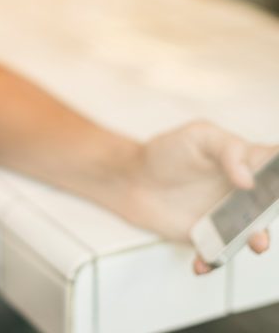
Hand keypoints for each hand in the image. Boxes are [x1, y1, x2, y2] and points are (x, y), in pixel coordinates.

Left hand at [125, 120, 276, 273]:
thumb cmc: (166, 153)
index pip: (276, 163)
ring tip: (255, 242)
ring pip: (253, 234)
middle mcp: (244, 193)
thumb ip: (228, 149)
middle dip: (275, 209)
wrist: (134, 180)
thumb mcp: (198, 136)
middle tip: (269, 212)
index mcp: (246, 162)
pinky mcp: (210, 237)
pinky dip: (213, 260)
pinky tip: (203, 260)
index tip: (276, 181)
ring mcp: (229, 217)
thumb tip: (248, 179)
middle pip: (273, 203)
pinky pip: (219, 254)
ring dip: (257, 240)